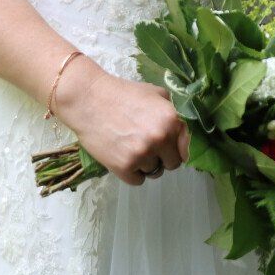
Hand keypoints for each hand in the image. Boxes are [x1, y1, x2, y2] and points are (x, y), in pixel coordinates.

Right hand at [51, 64, 189, 186]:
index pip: (186, 149)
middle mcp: (160, 138)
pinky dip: (131, 173)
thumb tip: (183, 131)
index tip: (168, 148)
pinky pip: (137, 180)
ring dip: (144, 164)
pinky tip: (122, 157)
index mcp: (172, 120)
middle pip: (172, 164)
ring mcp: (142, 154)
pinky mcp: (123, 167)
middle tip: (147, 147)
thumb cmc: (122, 93)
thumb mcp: (155, 93)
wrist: (87, 99)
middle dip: (162, 157)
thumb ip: (173, 111)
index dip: (177, 149)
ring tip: (130, 147)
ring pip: (153, 172)